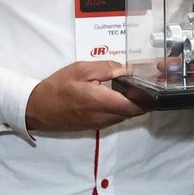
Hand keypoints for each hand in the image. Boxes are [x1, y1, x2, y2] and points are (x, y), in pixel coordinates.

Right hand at [25, 61, 143, 132]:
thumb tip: (126, 69)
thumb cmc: (58, 86)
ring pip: (123, 116)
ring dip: (131, 106)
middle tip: (147, 86)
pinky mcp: (93, 126)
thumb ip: (106, 68)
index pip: (135, 106)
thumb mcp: (81, 69)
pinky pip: (113, 119)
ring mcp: (98, 124)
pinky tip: (116, 97)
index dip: (149, 100)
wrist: (37, 108)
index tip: (156, 89)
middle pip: (132, 113)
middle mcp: (103, 117)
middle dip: (143, 102)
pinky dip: (119, 109)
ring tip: (133, 89)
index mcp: (102, 101)